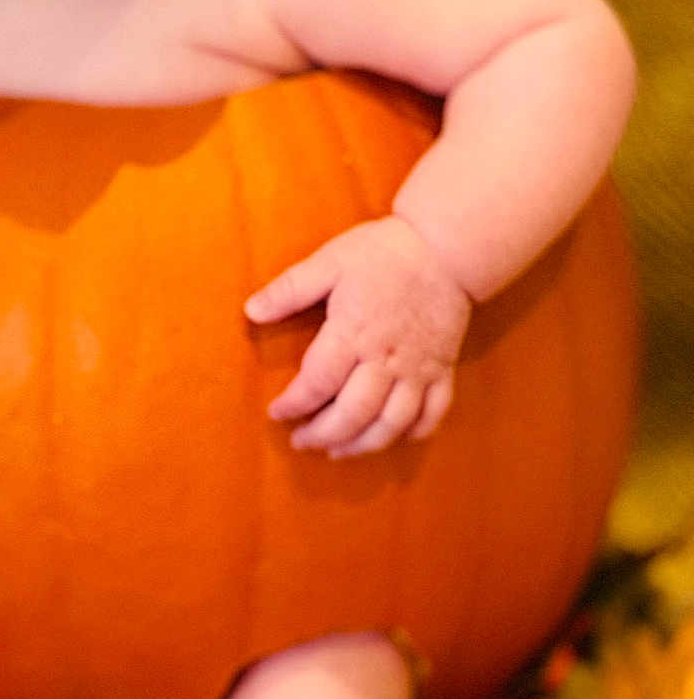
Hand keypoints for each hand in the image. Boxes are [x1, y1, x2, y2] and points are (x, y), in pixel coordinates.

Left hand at [244, 216, 472, 457]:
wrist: (447, 246)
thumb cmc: (383, 252)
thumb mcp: (328, 262)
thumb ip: (289, 289)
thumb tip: (251, 311)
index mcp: (353, 333)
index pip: (318, 383)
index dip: (294, 404)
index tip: (277, 413)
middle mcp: (387, 359)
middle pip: (354, 413)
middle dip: (323, 434)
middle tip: (301, 441)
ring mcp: (419, 368)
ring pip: (392, 423)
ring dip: (363, 445)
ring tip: (337, 452)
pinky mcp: (444, 369)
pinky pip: (433, 413)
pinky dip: (413, 434)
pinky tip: (391, 438)